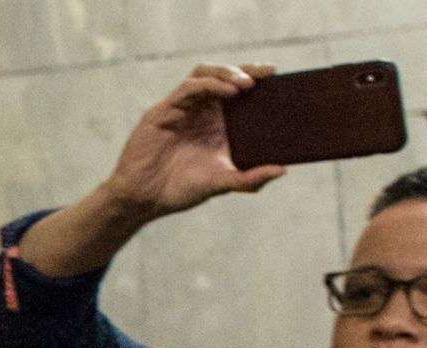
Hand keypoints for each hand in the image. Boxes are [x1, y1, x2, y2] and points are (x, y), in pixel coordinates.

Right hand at [97, 65, 287, 221]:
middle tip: (266, 74)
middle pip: (222, 75)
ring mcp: (181, 108)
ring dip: (226, 73)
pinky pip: (186, 89)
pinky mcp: (163, 111)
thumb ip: (250, 179)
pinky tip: (226, 92)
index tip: (275, 75)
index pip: (236, 90)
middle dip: (244, 69)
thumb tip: (282, 170)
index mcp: (215, 122)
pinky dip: (208, 86)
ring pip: (203, 74)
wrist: (145, 200)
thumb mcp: (221, 184)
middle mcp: (199, 111)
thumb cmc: (181, 190)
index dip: (254, 77)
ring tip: (245, 84)